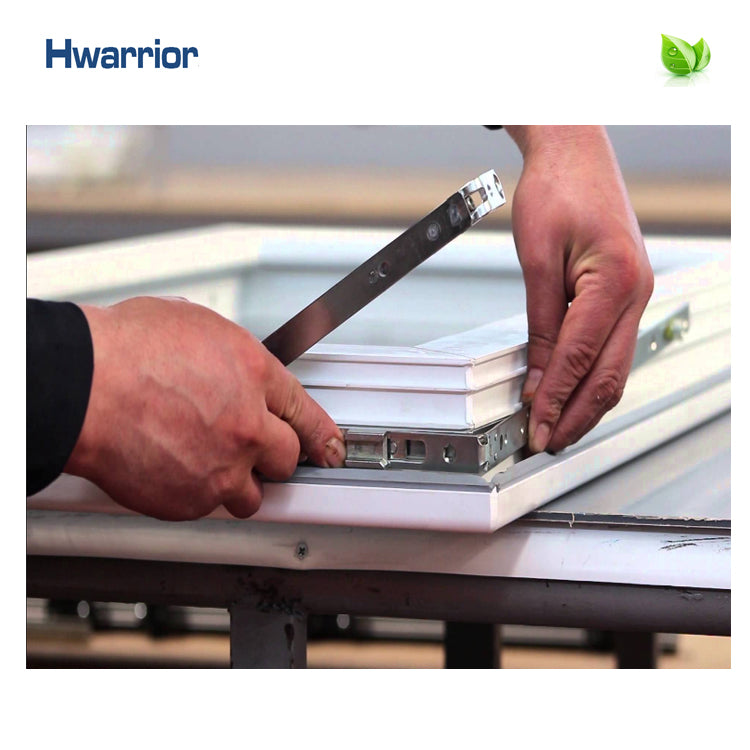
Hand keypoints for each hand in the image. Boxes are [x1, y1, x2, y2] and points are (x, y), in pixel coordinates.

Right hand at [64, 296, 344, 519]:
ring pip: (251, 494)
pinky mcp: (192, 499)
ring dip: (238, 483)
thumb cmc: (126, 350)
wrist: (84, 386)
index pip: (308, 414)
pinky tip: (175, 471)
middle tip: (250, 449)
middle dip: (275, 456)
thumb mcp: (197, 328)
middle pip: (289, 459)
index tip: (329, 447)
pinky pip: (208, 507)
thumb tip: (235, 368)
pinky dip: (196, 494)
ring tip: (208, 466)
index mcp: (255, 375)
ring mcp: (223, 466)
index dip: (322, 435)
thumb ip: (231, 358)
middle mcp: (248, 426)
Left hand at [504, 126, 653, 453]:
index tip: (535, 429)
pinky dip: (591, 377)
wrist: (576, 152)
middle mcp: (636, 293)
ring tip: (558, 428)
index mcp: (616, 282)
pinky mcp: (625, 294)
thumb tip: (538, 376)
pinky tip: (572, 392)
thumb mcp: (538, 259)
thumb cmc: (558, 189)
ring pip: (614, 368)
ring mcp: (636, 295)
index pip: (578, 360)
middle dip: (576, 416)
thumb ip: (540, 323)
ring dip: (586, 403)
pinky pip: (612, 348)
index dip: (554, 401)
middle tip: (546, 442)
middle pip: (607, 376)